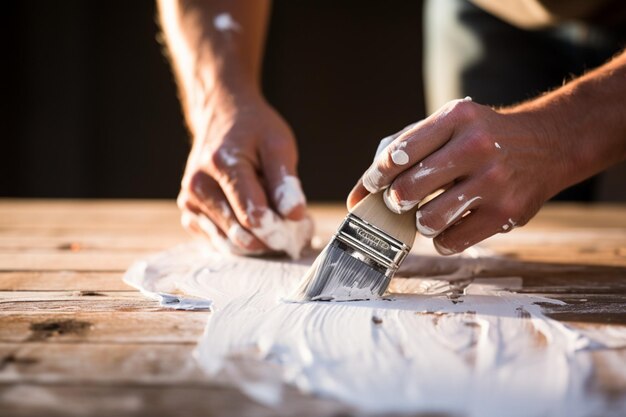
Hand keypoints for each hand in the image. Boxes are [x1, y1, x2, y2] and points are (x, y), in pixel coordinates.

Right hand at [177, 91, 311, 257]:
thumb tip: (294, 215)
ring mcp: (190, 203)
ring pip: (230, 244)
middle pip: (241, 235)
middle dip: (272, 237)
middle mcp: (198, 186)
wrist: (221, 118)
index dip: (280, 228)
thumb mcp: (278, 144)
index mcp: (221, 165)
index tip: (301, 225)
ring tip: (277, 222)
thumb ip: (285, 181)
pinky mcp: (190, 215)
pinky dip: (242, 240)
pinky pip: (220, 242)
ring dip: (259, 242)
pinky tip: (255, 222)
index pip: (252, 216)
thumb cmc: (254, 131)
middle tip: (294, 228)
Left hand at [347, 98, 572, 254]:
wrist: (547, 145)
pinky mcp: (506, 212)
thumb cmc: (482, 138)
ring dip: (420, 222)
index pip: (398, 153)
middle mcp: (475, 147)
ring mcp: (493, 181)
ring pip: (428, 219)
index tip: (373, 186)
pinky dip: (440, 239)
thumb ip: (408, 147)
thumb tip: (359, 194)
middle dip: (396, 200)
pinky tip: (447, 226)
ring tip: (427, 213)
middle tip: (401, 200)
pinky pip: (452, 241)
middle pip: (408, 189)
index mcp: (456, 118)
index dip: (376, 176)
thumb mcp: (451, 124)